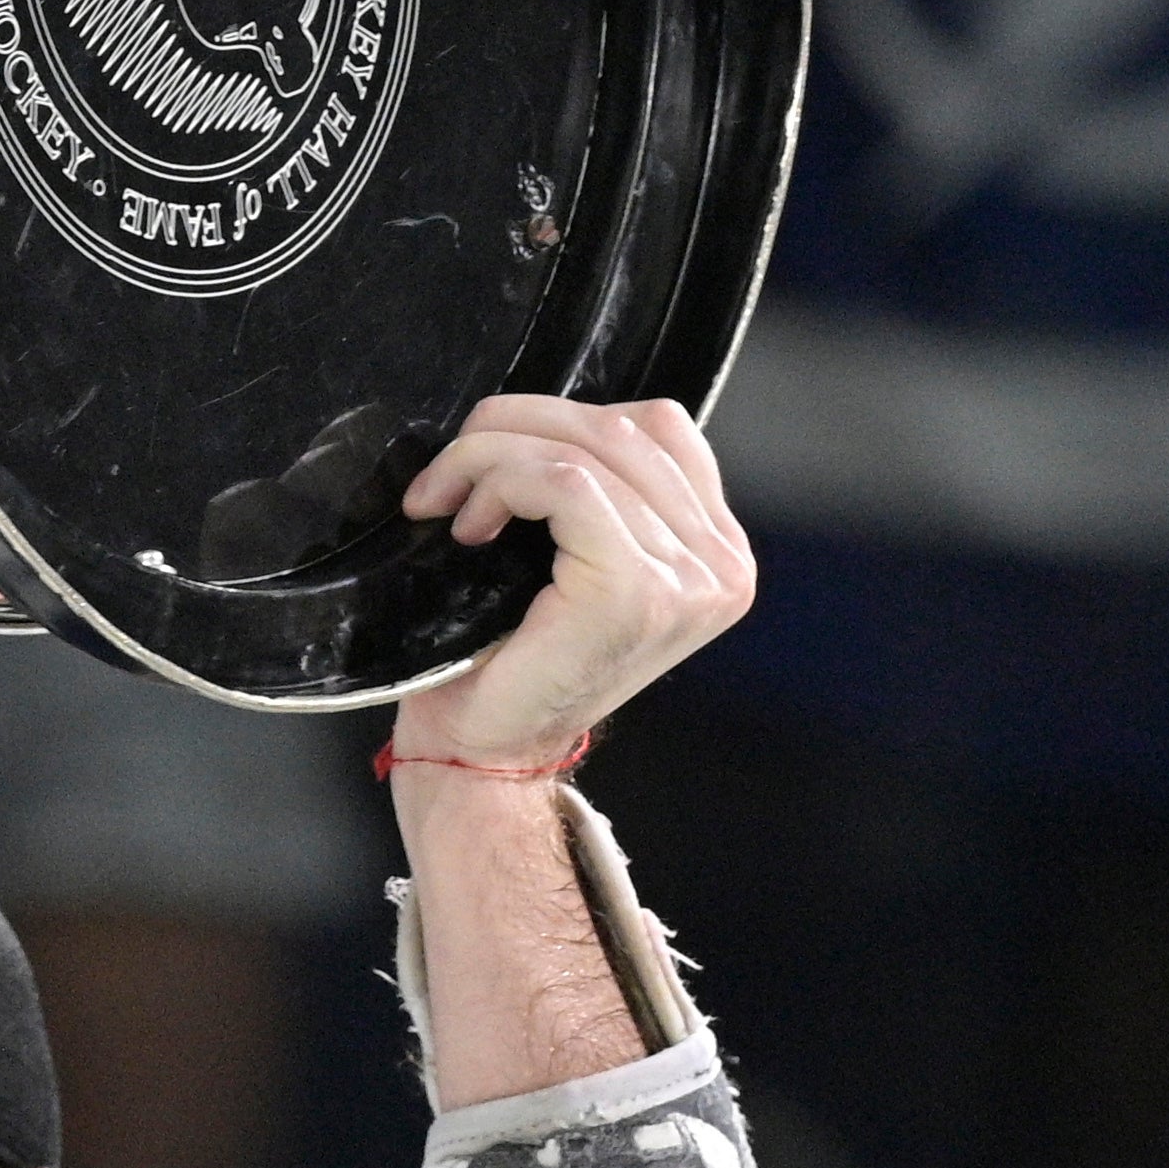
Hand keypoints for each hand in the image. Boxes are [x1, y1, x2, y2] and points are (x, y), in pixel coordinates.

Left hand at [388, 396, 754, 769]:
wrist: (486, 751)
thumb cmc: (511, 656)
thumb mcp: (572, 557)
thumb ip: (600, 492)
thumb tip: (546, 416)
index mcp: (717, 552)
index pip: (656, 427)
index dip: (562, 418)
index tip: (493, 455)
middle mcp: (722, 565)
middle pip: (621, 426)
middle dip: (516, 425)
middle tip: (446, 469)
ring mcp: (689, 579)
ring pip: (586, 450)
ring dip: (492, 455)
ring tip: (445, 499)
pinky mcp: (638, 590)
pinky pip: (565, 483)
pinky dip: (500, 482)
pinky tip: (468, 526)